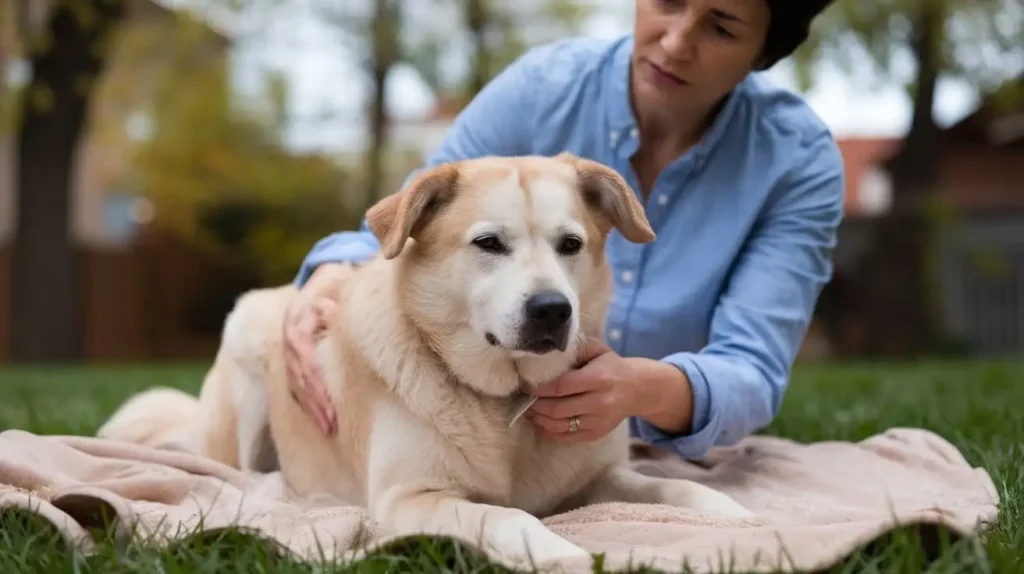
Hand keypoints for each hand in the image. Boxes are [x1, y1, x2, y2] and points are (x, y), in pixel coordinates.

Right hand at [282, 263, 355, 436]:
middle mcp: (289, 340)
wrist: (320, 282)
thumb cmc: (335, 285)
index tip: (331, 405)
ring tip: (329, 429)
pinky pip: (297, 385)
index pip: (306, 362)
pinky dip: (308, 404)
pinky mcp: (293, 359)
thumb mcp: (337, 286)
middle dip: (317, 404)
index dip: (318, 385)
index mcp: (297, 325)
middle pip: (301, 378)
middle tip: (332, 425)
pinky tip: (321, 421)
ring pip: (297, 385)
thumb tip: (332, 311)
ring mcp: (288, 351)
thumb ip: (335, 301)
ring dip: (313, 409)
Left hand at [527, 337, 639, 442]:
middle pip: (558, 409)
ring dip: (540, 420)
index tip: (527, 385)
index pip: (561, 387)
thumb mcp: (598, 350)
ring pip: (560, 425)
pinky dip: (550, 432)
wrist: (638, 389)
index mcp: (598, 379)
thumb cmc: (612, 366)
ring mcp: (598, 421)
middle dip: (536, 405)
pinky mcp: (596, 433)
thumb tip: (549, 354)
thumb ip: (576, 349)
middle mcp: (599, 402)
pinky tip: (542, 423)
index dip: (540, 389)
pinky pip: (567, 437)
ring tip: (530, 411)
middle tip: (525, 400)